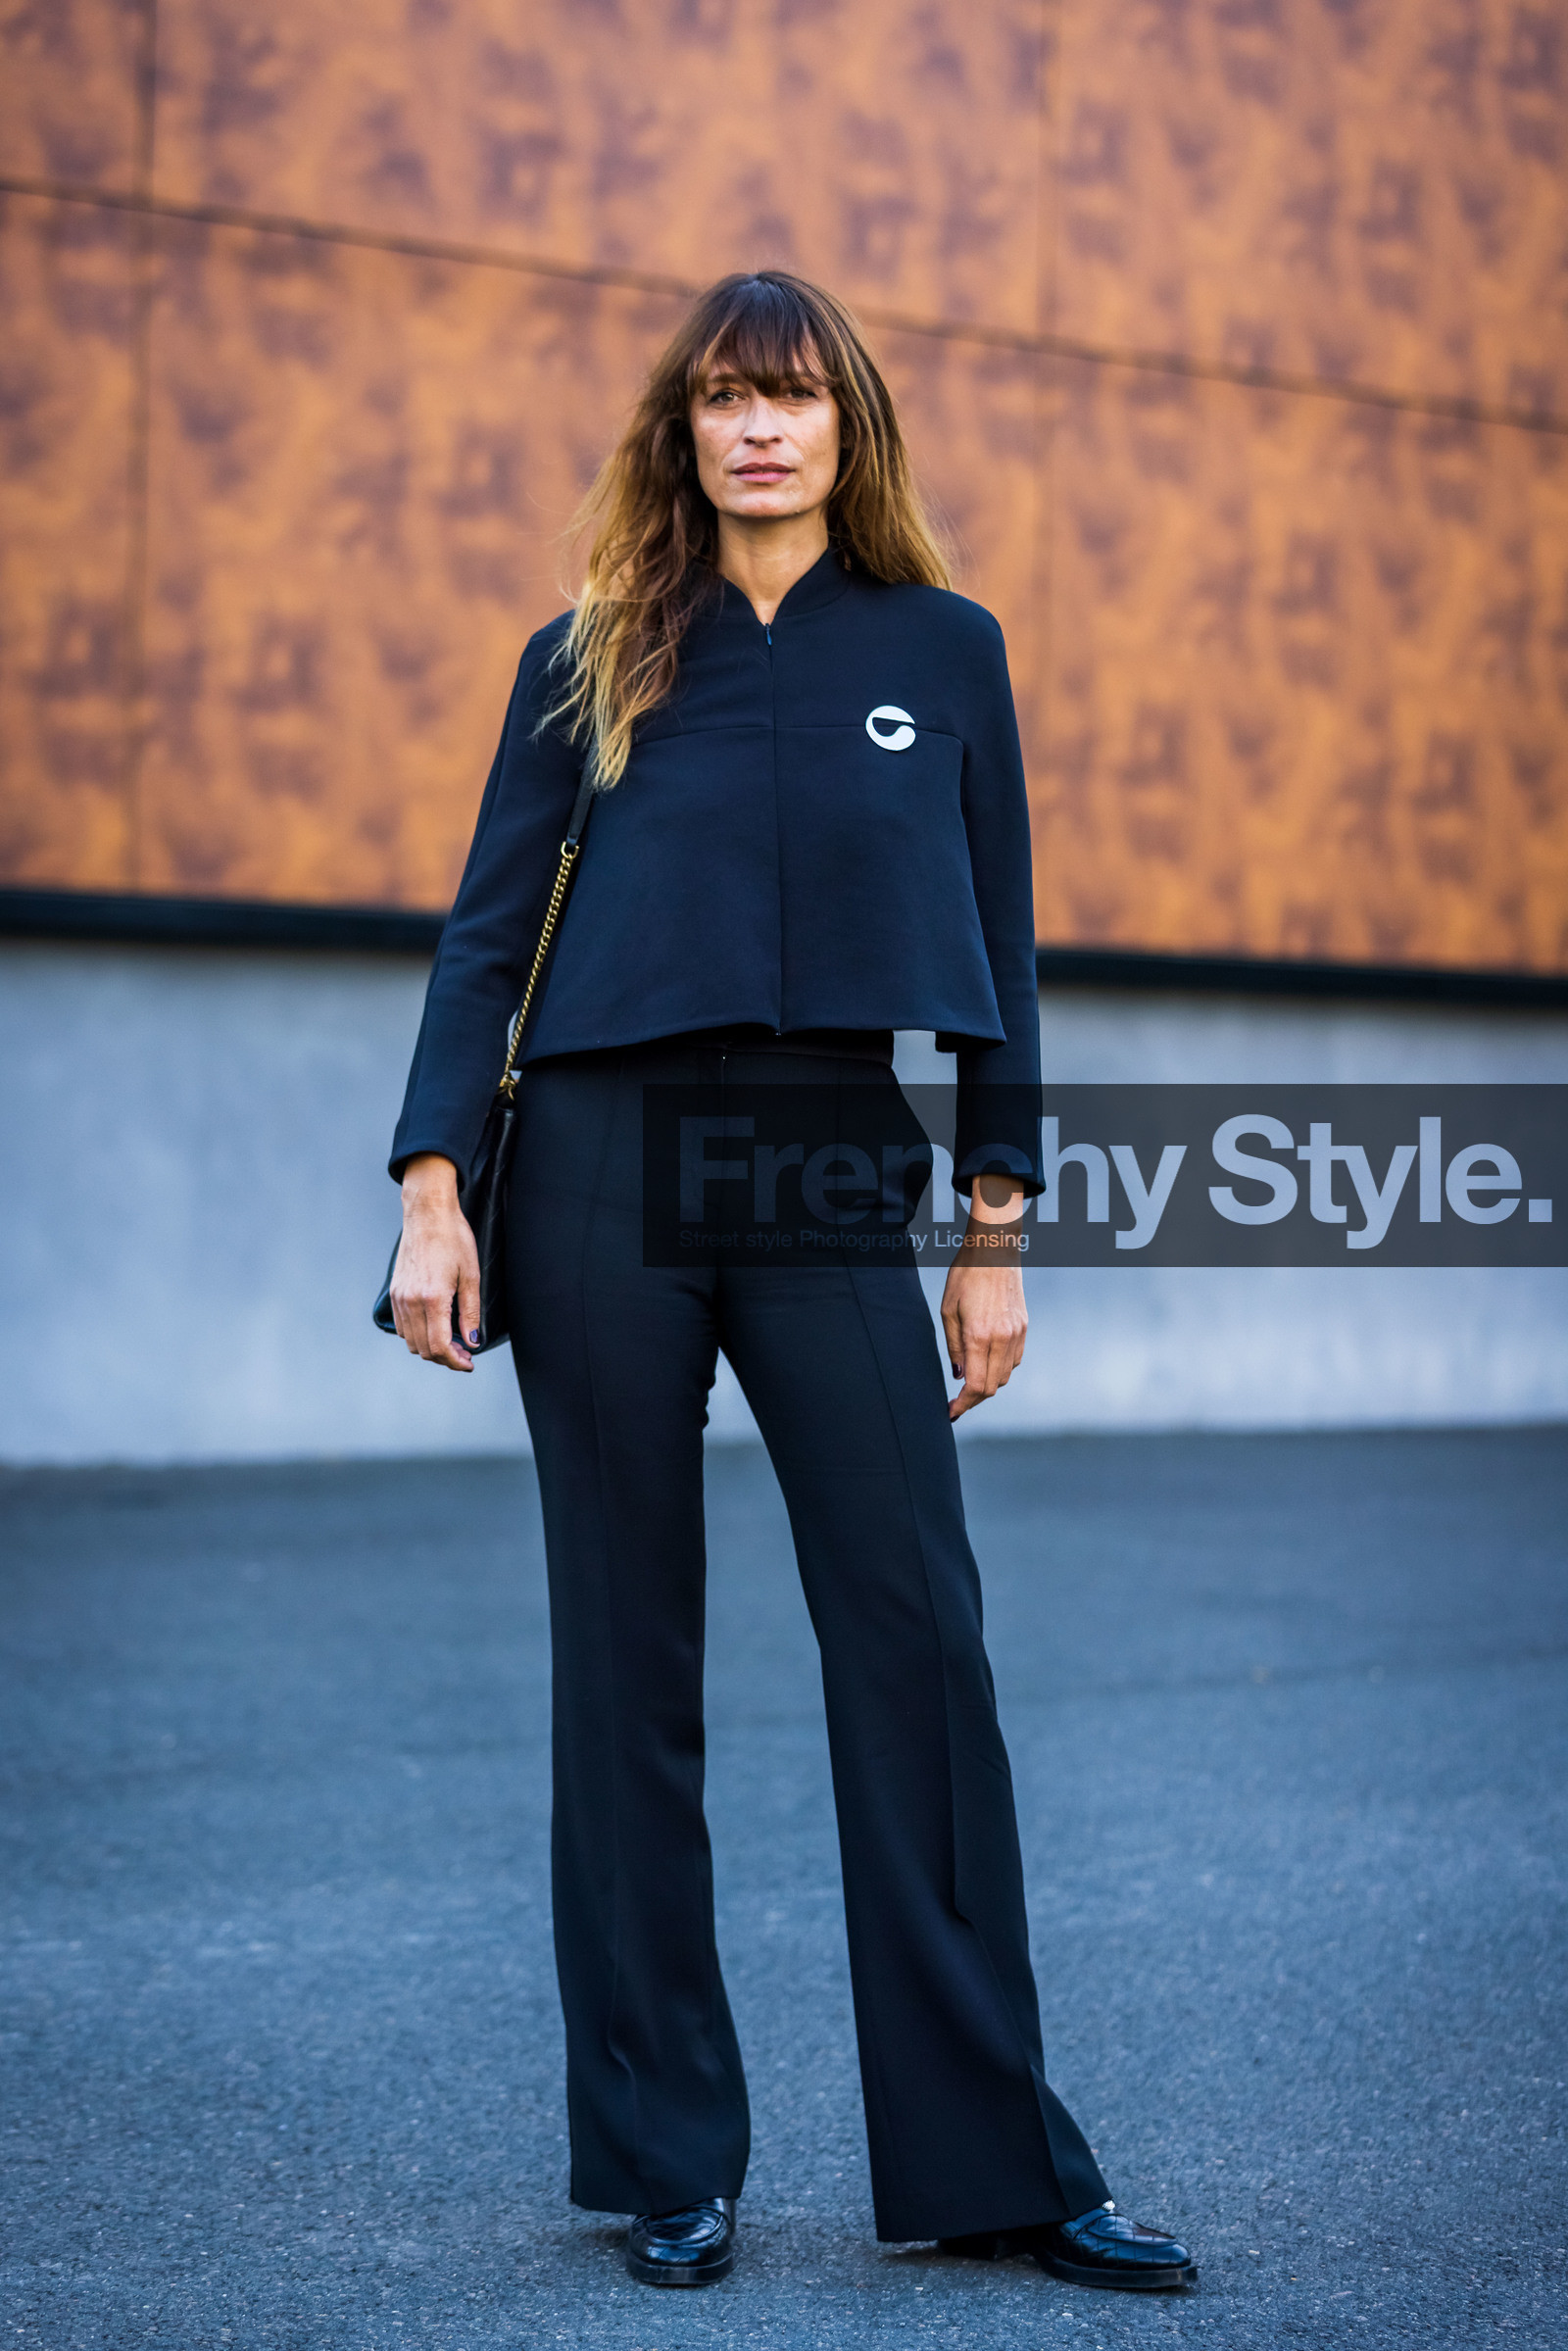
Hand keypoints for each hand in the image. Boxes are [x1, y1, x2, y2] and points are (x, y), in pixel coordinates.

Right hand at [389, 1154, 480, 1371]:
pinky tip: (434, 1327)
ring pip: (411, 1341)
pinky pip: (402, 1327)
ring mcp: (399, 1298)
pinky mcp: (394, 1293)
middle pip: (424, 1349)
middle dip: (446, 1358)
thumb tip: (473, 1341)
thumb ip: (470, 1313)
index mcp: (432, 1298)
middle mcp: (411, 1301)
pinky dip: (417, 1335)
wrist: (428, 1215)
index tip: (469, 1363)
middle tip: (466, 1353)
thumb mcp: (471, 1276)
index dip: (456, 1361)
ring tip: (452, 1342)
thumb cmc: (453, 1239)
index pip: (440, 1346)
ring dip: (431, 1348)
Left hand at [940, 1175, 1027, 1421]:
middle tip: (956, 1401)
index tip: (951, 1412)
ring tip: (969, 1382)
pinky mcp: (1024, 1326)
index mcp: (980, 1335)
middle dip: (974, 1399)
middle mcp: (1003, 1338)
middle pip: (993, 1387)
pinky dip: (1001, 1368)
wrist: (995, 1250)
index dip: (963, 1405)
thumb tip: (960, 1376)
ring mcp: (1018, 1333)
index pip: (976, 1386)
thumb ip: (954, 1347)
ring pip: (1006, 1376)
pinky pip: (1015, 1360)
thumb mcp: (948, 1310)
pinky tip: (987, 1362)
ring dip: (988, 1384)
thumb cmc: (965, 1276)